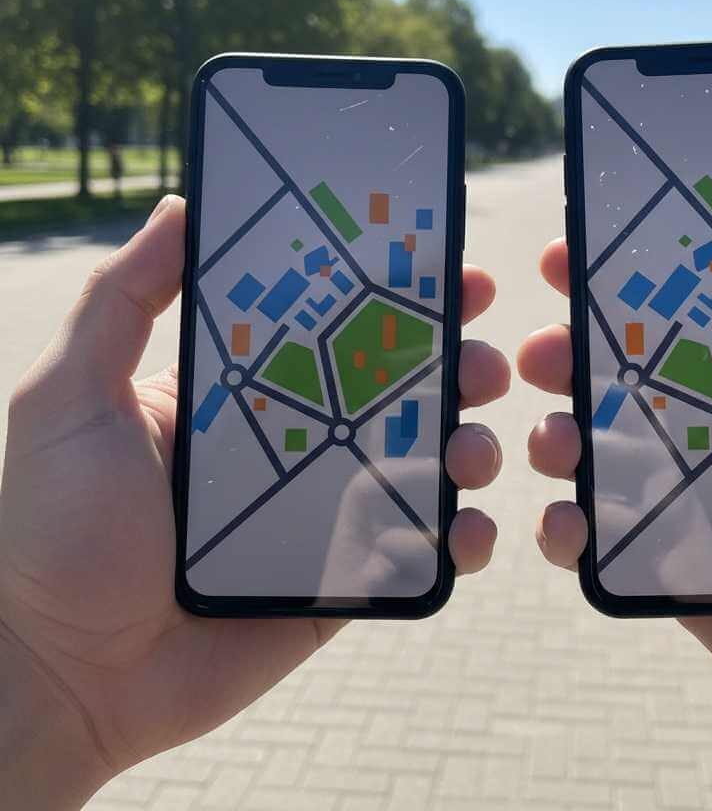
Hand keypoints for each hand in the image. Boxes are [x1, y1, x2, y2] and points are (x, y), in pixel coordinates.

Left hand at [0, 195, 509, 808]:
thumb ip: (121, 300)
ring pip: (422, 464)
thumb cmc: (52, 530)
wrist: (62, 677)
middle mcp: (296, 442)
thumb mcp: (71, 396)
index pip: (335, 328)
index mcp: (247, 392)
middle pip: (398, 390)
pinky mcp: (343, 576)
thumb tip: (181, 207)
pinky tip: (470, 525)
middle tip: (486, 359)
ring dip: (470, 445)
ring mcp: (325, 511)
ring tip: (477, 446)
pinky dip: (461, 536)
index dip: (393, 297)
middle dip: (456, 366)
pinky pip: (418, 549)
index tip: (444, 271)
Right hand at [518, 188, 711, 808]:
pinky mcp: (696, 581)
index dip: (648, 284)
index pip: (709, 319)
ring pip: (618, 461)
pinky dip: (575, 535)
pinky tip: (562, 521)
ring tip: (548, 433)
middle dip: (581, 356)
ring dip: (564, 438)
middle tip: (539, 344)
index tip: (590, 250)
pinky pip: (620, 550)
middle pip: (645, 385)